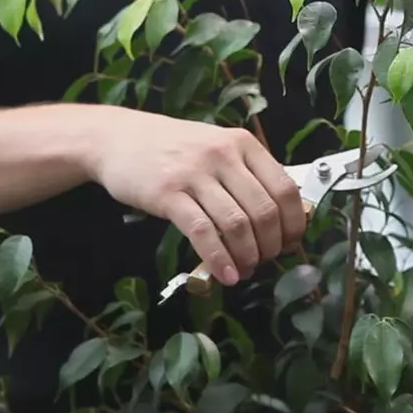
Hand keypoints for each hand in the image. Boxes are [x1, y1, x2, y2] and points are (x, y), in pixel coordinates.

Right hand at [86, 109, 304, 285]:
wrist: (117, 137)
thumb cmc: (174, 148)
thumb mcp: (217, 147)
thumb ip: (247, 174)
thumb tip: (280, 218)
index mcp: (243, 144)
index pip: (285, 188)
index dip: (294, 223)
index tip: (292, 243)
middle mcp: (223, 155)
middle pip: (264, 211)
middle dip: (272, 246)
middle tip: (266, 260)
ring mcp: (195, 173)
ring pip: (237, 224)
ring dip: (248, 256)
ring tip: (246, 270)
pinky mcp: (168, 194)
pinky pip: (203, 233)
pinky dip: (219, 259)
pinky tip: (225, 274)